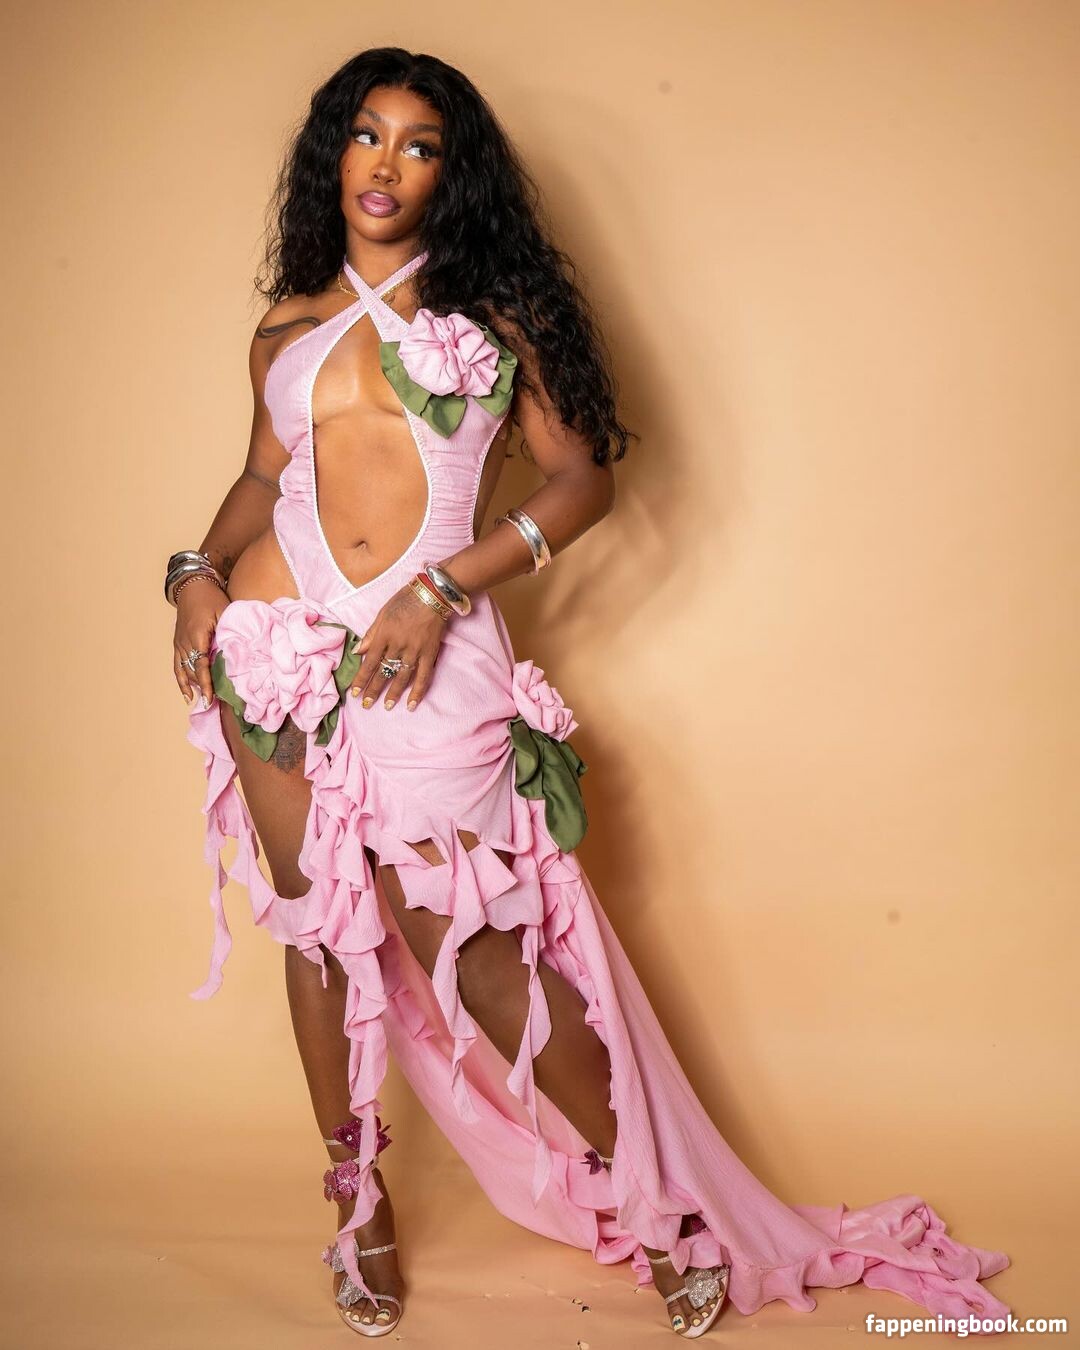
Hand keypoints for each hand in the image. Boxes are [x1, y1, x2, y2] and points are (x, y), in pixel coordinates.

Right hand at [173, 578, 229, 708]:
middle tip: (216, 703)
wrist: (192, 586)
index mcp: (197, 634)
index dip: (206, 683)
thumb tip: (238, 652)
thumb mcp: (224, 611)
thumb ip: (229, 632)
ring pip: (184, 671)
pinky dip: (181, 681)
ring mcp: (179, 643)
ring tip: (204, 702)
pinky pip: (177, 666)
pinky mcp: (177, 644)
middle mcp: (185, 641)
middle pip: (193, 670)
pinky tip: (187, 695)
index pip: (202, 664)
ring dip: (194, 686)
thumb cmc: (211, 597)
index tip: (211, 698)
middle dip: (203, 687)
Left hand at [350, 584, 448, 710]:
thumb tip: (358, 651)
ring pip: (401, 677)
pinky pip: (423, 676)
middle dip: (374, 690)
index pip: (369, 662)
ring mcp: (415, 651)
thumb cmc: (405, 600)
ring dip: (393, 693)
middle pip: (383, 672)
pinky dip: (417, 691)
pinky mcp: (429, 653)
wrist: (432, 594)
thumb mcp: (382, 613)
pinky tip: (411, 704)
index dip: (361, 679)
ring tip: (386, 706)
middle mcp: (398, 646)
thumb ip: (371, 634)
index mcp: (384, 635)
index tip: (355, 692)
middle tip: (366, 705)